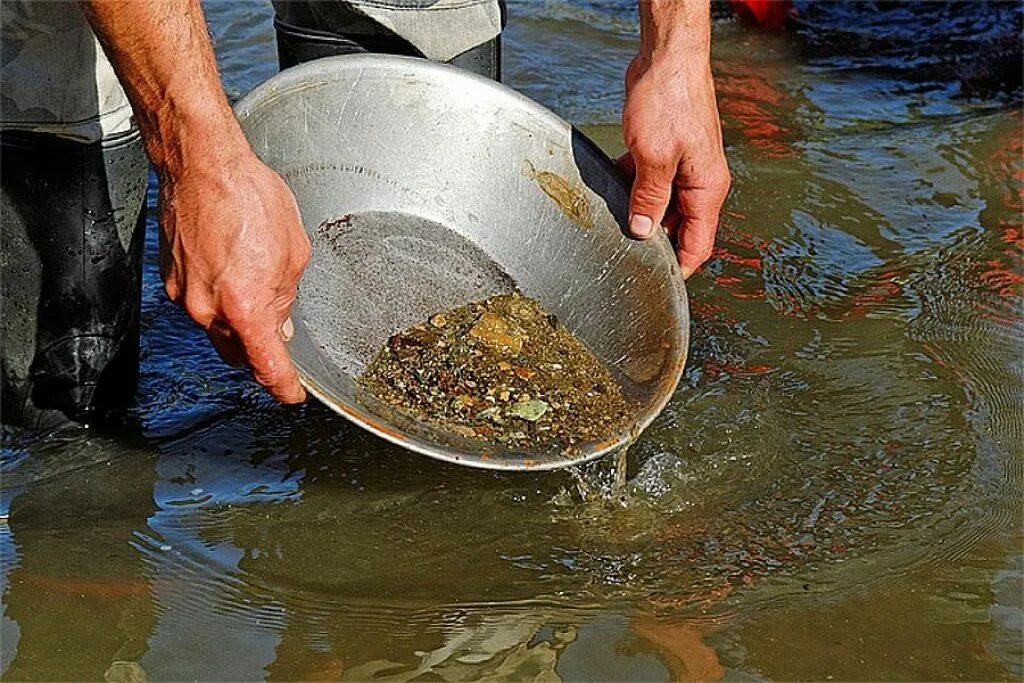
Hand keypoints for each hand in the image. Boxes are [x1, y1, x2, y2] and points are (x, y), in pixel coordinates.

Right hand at [158, 148, 310, 402]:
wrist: (201, 164)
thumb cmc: (247, 196)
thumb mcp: (293, 252)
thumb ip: (287, 297)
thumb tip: (281, 323)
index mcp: (245, 306)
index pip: (266, 367)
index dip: (283, 387)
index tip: (291, 394)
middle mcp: (209, 309)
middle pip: (239, 354)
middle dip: (261, 353)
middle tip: (281, 340)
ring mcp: (185, 297)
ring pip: (218, 332)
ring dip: (240, 325)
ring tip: (259, 291)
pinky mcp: (172, 282)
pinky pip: (202, 307)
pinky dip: (221, 303)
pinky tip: (235, 276)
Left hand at [620, 53, 730, 277]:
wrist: (666, 56)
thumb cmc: (670, 97)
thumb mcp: (654, 156)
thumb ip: (648, 198)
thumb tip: (642, 231)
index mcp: (707, 188)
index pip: (699, 244)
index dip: (680, 268)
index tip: (658, 285)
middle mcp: (699, 181)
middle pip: (678, 227)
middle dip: (652, 240)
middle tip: (623, 250)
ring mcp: (682, 167)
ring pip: (660, 205)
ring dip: (638, 211)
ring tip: (614, 218)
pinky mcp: (665, 152)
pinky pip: (650, 182)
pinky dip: (632, 187)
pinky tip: (612, 187)